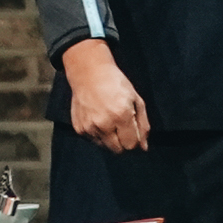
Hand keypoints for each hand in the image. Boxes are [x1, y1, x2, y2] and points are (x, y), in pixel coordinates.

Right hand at [62, 40, 149, 154]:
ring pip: (105, 146)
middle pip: (118, 150)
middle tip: (122, 127)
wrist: (88, 73)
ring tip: (109, 120)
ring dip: (110, 138)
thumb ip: (142, 125)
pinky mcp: (79, 128)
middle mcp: (104, 124)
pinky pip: (93, 140)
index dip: (135, 140)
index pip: (131, 145)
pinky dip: (98, 133)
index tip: (133, 132)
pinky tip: (98, 118)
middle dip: (123, 142)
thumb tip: (144, 147)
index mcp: (121, 115)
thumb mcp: (136, 100)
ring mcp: (89, 127)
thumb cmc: (116, 84)